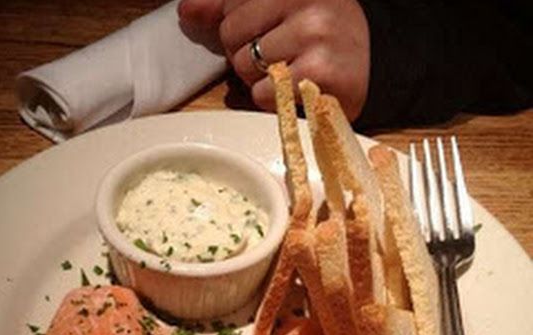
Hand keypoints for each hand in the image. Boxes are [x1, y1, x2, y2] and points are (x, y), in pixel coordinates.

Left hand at [178, 0, 369, 121]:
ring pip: (245, 67)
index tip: (266, 33)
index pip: (229, 6)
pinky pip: (265, 94)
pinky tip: (296, 91)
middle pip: (232, 36)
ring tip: (287, 75)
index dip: (238, 29)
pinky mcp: (320, 71)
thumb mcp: (277, 9)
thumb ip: (229, 6)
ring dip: (259, 81)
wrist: (370, 64)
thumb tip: (187, 11)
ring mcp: (315, 32)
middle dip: (246, 56)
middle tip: (277, 59)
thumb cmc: (318, 36)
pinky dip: (273, 101)